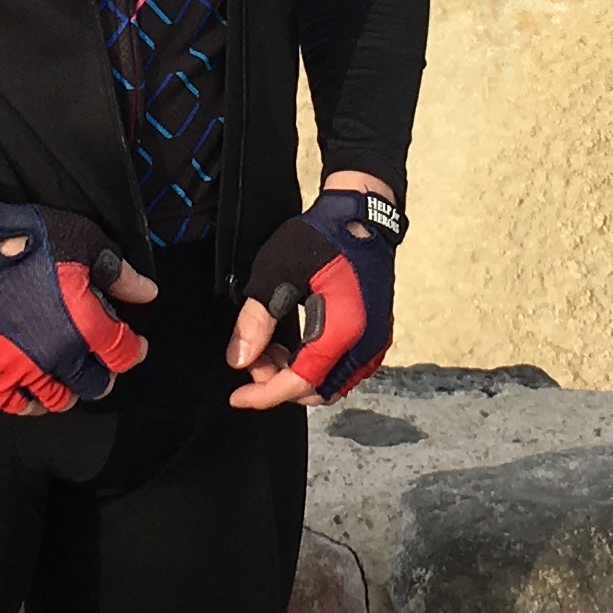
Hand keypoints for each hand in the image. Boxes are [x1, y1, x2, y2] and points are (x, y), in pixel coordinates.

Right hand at [0, 186, 155, 414]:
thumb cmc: (22, 239)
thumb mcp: (82, 240)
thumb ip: (117, 273)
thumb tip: (146, 292)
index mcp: (85, 324)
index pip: (123, 354)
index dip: (134, 350)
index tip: (135, 345)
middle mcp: (58, 354)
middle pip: (93, 384)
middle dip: (103, 375)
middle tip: (100, 362)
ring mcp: (22, 367)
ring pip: (57, 399)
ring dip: (68, 391)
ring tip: (68, 379)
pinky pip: (14, 403)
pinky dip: (28, 403)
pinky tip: (33, 394)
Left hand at [229, 174, 401, 407]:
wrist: (362, 216)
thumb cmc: (322, 238)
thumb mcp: (276, 273)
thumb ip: (256, 320)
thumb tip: (239, 360)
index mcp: (343, 331)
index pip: (300, 383)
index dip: (264, 395)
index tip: (237, 396)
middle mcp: (365, 344)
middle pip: (316, 391)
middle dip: (278, 384)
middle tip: (252, 358)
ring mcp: (374, 341)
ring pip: (331, 384)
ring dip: (296, 377)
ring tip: (270, 350)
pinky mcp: (375, 335)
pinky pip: (344, 370)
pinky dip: (315, 368)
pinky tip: (294, 346)